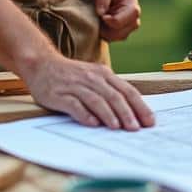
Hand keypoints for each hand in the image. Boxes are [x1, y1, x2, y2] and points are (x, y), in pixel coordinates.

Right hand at [21, 52, 154, 129]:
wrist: (41, 63)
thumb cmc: (72, 75)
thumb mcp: (94, 77)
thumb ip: (110, 91)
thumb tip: (131, 113)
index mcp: (104, 74)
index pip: (127, 90)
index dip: (140, 106)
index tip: (149, 121)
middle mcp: (92, 78)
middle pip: (114, 96)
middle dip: (127, 113)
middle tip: (135, 128)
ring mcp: (75, 85)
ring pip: (96, 100)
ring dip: (108, 114)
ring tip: (117, 127)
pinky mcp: (59, 94)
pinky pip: (74, 104)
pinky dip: (84, 114)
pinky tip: (92, 124)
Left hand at [93, 0, 140, 41]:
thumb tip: (101, 13)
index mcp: (132, 5)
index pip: (120, 22)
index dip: (107, 21)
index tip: (98, 13)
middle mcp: (134, 17)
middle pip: (121, 33)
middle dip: (106, 29)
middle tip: (97, 17)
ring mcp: (129, 24)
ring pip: (118, 37)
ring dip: (106, 32)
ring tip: (99, 19)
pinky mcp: (123, 28)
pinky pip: (114, 37)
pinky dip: (105, 33)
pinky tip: (100, 22)